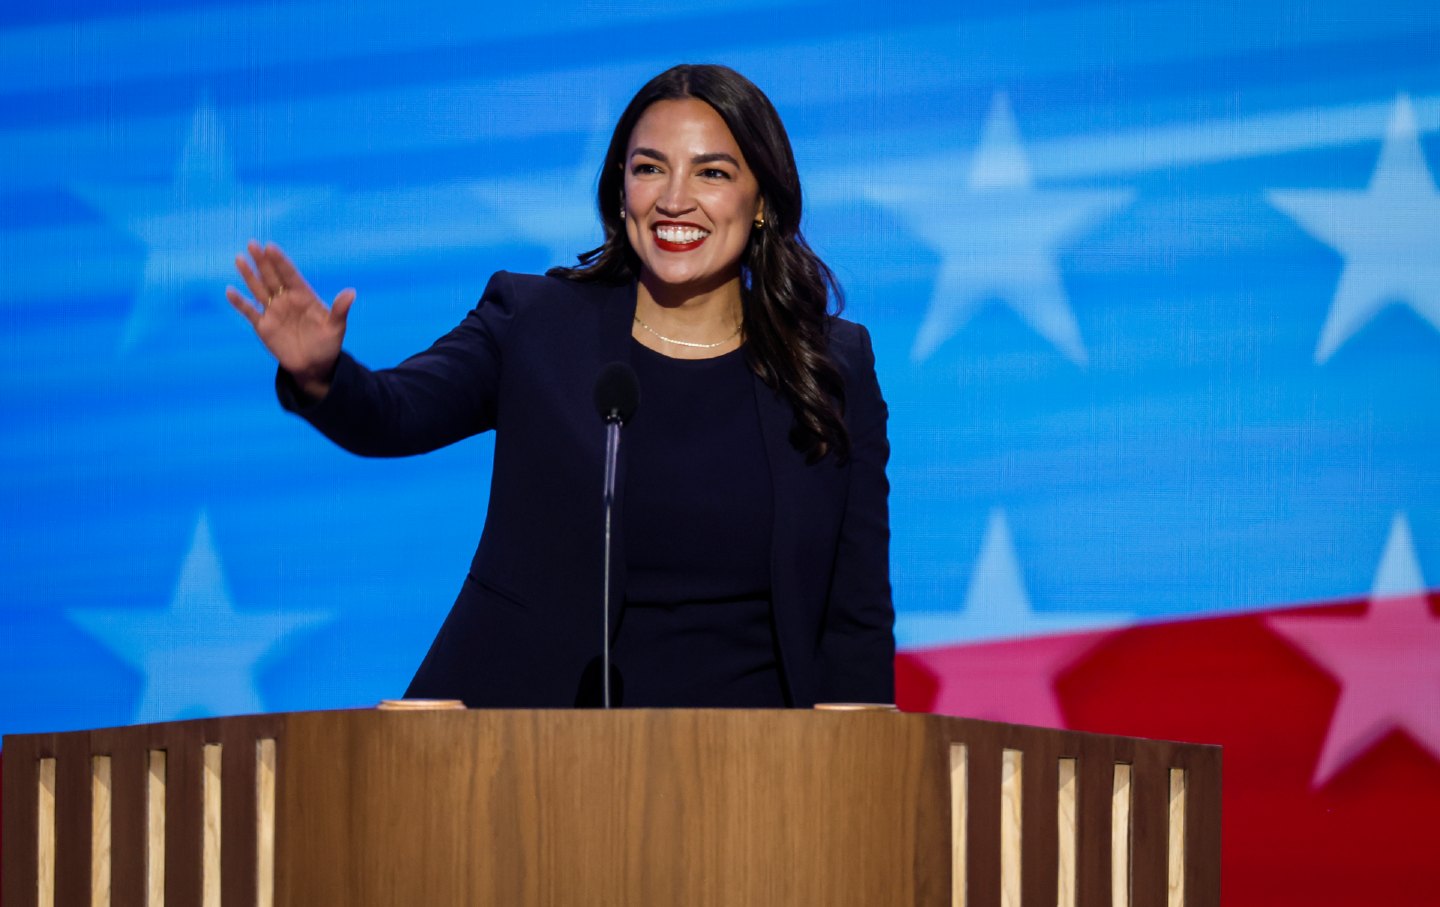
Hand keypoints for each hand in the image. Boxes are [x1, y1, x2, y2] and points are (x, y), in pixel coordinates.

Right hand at [227, 241, 353, 399]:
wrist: (314, 366)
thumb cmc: (328, 344)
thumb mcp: (336, 327)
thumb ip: (340, 310)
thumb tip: (352, 292)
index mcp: (304, 296)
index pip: (290, 274)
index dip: (280, 261)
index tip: (270, 247)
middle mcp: (287, 300)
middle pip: (272, 277)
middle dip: (262, 261)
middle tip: (252, 244)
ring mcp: (273, 311)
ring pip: (259, 289)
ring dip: (249, 275)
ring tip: (240, 259)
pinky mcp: (263, 326)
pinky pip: (249, 311)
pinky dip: (240, 302)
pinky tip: (230, 291)